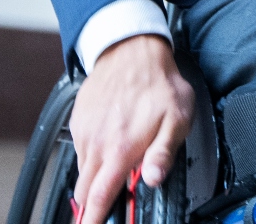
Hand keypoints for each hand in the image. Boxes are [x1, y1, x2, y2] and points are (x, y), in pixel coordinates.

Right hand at [70, 34, 194, 223]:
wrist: (132, 50)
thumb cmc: (158, 83)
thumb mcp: (176, 118)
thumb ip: (163, 153)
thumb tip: (153, 179)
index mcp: (120, 149)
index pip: (100, 197)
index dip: (94, 219)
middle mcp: (97, 144)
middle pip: (84, 191)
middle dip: (92, 205)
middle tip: (105, 207)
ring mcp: (84, 132)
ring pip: (82, 171)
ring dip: (94, 178)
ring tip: (115, 167)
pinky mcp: (78, 121)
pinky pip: (80, 149)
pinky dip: (92, 155)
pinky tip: (109, 143)